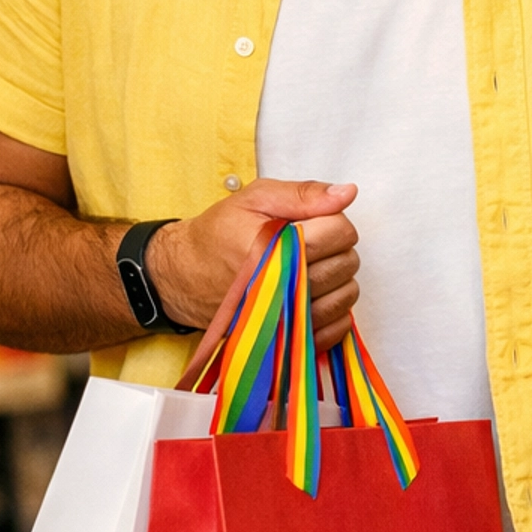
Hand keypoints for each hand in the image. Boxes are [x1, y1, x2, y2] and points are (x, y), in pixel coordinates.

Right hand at [147, 179, 359, 349]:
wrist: (183, 276)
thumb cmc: (218, 235)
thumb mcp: (256, 199)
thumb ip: (304, 194)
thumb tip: (347, 193)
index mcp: (275, 247)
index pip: (341, 232)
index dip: (333, 221)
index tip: (314, 223)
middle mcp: (281, 286)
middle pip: (346, 263)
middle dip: (337, 248)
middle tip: (312, 243)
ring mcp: (284, 317)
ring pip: (345, 296)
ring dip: (338, 279)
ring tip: (313, 267)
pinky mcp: (285, 338)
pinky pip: (336, 329)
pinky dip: (335, 311)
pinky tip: (316, 294)